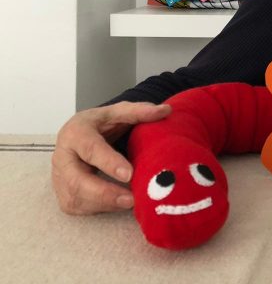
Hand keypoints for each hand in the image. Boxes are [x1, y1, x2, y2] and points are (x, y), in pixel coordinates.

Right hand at [51, 102, 170, 214]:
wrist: (80, 135)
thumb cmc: (101, 124)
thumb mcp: (117, 112)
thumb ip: (139, 111)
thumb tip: (166, 110)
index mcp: (75, 133)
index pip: (90, 149)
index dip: (109, 163)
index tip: (129, 175)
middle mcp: (62, 157)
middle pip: (77, 180)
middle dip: (104, 193)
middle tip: (132, 199)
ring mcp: (59, 177)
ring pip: (75, 197)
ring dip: (104, 204)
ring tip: (131, 203)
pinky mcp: (62, 193)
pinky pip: (77, 206)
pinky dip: (99, 208)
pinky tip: (118, 204)